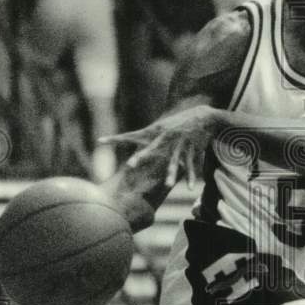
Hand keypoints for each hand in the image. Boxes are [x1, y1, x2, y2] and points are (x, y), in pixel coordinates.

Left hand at [98, 105, 218, 188]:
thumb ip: (149, 134)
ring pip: (174, 162)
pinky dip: (191, 177)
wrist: (204, 116)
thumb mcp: (162, 126)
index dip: (116, 139)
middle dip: (141, 156)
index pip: (131, 136)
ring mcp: (179, 145)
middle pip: (152, 149)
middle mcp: (166, 138)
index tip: (100, 141)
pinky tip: (190, 188)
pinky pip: (192, 166)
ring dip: (171, 174)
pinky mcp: (192, 150)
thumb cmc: (179, 121)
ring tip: (167, 185)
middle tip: (130, 165)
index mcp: (155, 132)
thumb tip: (134, 139)